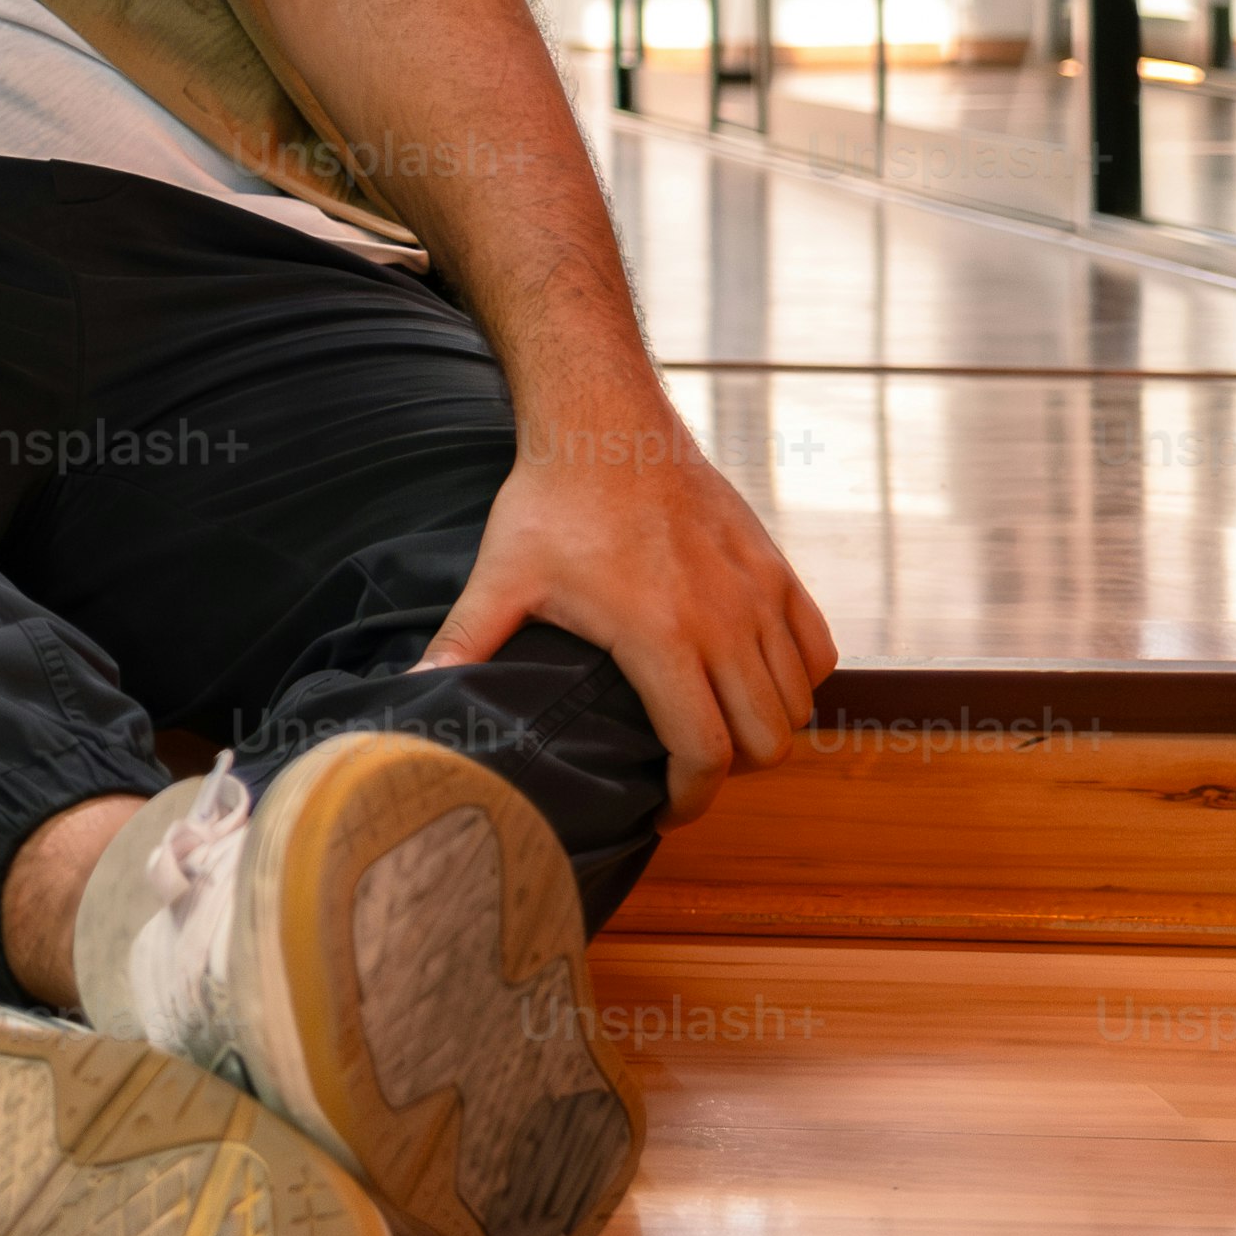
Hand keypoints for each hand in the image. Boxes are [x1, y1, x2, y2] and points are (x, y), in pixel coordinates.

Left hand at [419, 398, 839, 821]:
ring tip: (721, 729)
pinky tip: (757, 679)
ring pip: (797, 701)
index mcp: (660, 638)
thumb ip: (463, 641)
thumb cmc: (551, 503)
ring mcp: (758, 594)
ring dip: (765, 728)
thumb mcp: (500, 577)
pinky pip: (818, 649)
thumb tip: (417, 688)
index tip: (664, 810)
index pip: (705, 753)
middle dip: (731, 773)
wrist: (606, 426)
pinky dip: (799, 679)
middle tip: (689, 770)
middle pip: (765, 741)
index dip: (691, 799)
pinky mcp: (776, 568)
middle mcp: (723, 622)